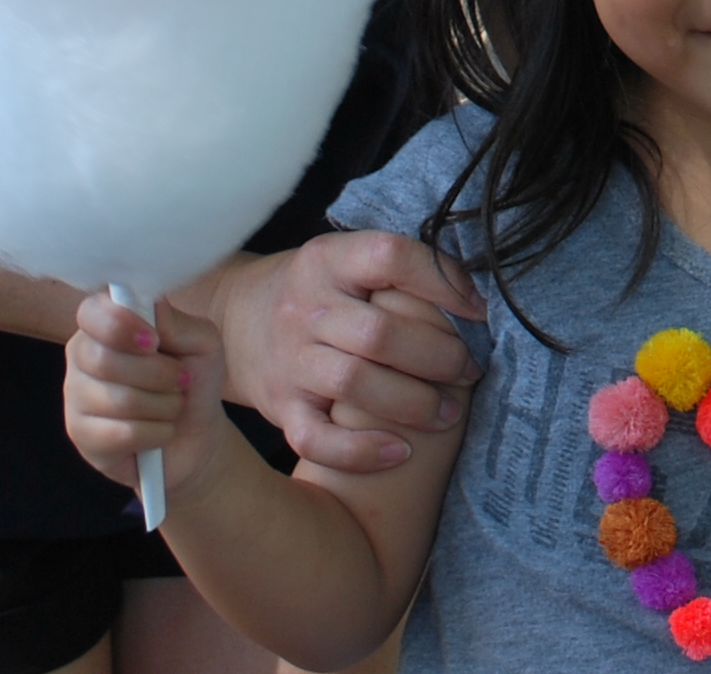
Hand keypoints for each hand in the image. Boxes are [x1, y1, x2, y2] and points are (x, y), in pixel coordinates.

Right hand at [66, 290, 235, 496]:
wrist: (196, 434)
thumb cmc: (194, 379)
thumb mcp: (201, 343)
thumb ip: (176, 323)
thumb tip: (152, 307)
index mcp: (105, 323)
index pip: (91, 312)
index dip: (121, 326)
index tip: (154, 341)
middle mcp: (82, 356)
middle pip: (103, 360)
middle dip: (157, 374)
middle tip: (180, 379)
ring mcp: (75, 398)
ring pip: (117, 400)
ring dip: (163, 406)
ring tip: (172, 405)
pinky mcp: (81, 437)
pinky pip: (120, 434)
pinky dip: (156, 433)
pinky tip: (160, 431)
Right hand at [194, 231, 483, 473]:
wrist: (232, 322)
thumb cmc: (315, 292)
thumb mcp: (345, 262)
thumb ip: (398, 272)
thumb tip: (477, 298)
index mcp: (327, 260)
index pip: (391, 258)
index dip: (444, 283)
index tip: (478, 311)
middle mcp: (304, 308)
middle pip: (380, 333)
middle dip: (439, 356)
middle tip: (470, 369)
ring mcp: (288, 360)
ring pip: (356, 384)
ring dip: (414, 403)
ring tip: (448, 413)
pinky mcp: (280, 408)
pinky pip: (318, 439)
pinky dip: (361, 451)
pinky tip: (399, 452)